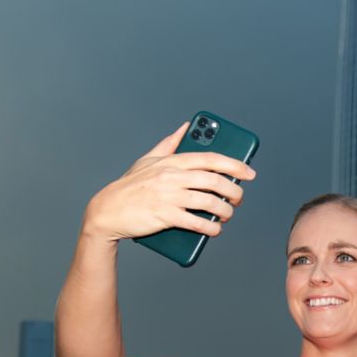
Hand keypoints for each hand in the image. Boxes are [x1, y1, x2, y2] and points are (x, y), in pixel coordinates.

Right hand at [82, 121, 257, 241]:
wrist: (107, 211)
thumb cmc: (129, 185)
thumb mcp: (147, 160)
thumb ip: (169, 143)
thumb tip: (185, 126)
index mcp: (171, 161)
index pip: (210, 159)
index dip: (234, 165)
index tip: (249, 173)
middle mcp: (172, 176)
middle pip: (215, 181)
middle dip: (234, 192)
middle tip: (237, 200)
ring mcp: (169, 196)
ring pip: (210, 202)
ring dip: (225, 211)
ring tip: (226, 215)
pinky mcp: (165, 216)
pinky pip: (197, 222)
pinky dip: (211, 228)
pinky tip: (215, 230)